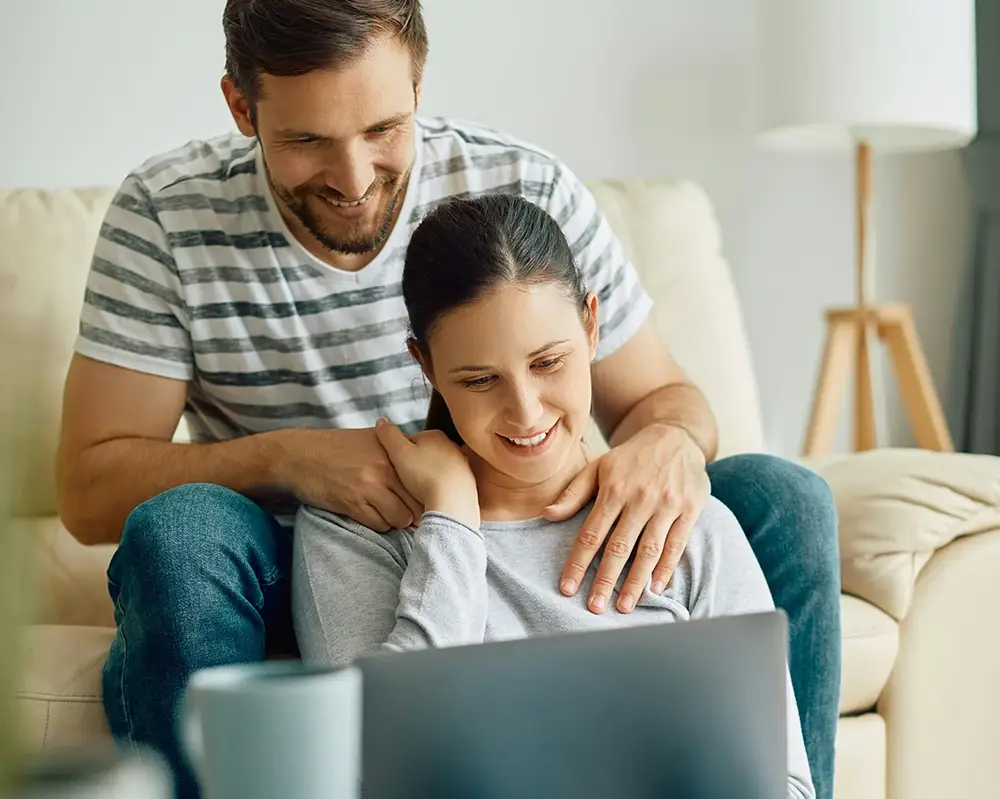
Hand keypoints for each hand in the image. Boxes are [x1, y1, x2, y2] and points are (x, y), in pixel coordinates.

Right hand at [276, 427, 422, 532]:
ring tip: (392, 515)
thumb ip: (398, 449)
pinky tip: (374, 516)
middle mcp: (385, 469)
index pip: (425, 480)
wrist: (299, 456)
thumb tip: (424, 462)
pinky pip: (379, 525)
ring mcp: (369, 487)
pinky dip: (380, 525)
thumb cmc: (337, 448)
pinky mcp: (352, 504)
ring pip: (401, 517)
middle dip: (417, 512)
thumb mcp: (371, 439)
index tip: (427, 501)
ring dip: (398, 520)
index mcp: (393, 452)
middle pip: (418, 502)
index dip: (429, 494)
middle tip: (414, 516)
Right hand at [375, 419, 479, 527]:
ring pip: (435, 471)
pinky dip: (438, 490)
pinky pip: (446, 485)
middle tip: (404, 482)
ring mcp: (462, 465)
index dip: (396, 455)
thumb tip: (382, 421)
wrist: (452, 503)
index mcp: (436, 436)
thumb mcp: (399, 452)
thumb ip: (389, 435)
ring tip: (417, 493)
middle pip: (423, 456)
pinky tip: (431, 499)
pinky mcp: (467, 484)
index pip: (409, 441)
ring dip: (426, 479)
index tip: (393, 468)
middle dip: (412, 467)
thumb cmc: (425, 476)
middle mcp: (452, 447)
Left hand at [545, 423, 709, 613]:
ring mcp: (666, 504)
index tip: (567, 587)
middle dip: (605, 579)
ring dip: (635, 581)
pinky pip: (676, 543)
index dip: (578, 562)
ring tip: (623, 605)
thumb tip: (547, 515)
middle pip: (619, 546)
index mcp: (613, 489)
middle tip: (594, 607)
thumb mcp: (598, 467)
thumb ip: (573, 493)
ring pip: (648, 550)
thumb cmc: (631, 458)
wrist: (675, 436)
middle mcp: (639, 498)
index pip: (591, 533)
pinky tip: (656, 588)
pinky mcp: (689, 509)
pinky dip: (666, 567)